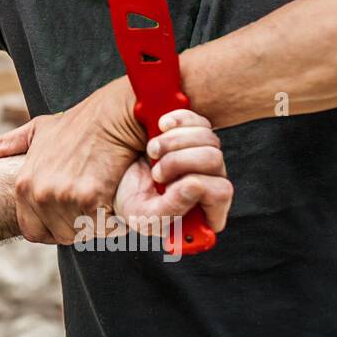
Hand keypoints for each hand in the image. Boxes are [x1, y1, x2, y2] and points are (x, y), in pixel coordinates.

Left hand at [0, 77, 148, 243]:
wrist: (111, 116)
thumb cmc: (77, 124)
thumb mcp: (35, 131)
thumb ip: (4, 144)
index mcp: (23, 185)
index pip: (32, 231)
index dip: (52, 228)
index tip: (69, 214)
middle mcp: (39, 194)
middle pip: (60, 235)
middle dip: (77, 226)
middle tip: (92, 204)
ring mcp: (63, 197)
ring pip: (81, 233)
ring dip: (95, 225)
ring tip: (104, 200)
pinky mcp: (90, 199)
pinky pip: (100, 227)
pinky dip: (112, 222)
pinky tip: (115, 204)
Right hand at [110, 108, 231, 237]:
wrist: (115, 177)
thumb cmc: (132, 202)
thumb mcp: (144, 216)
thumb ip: (171, 209)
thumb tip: (196, 185)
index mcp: (205, 209)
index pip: (222, 192)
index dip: (198, 186)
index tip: (168, 186)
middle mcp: (210, 180)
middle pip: (214, 159)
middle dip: (178, 162)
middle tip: (155, 173)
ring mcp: (203, 154)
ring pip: (208, 138)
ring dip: (173, 142)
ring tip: (152, 152)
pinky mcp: (192, 132)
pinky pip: (197, 120)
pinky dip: (177, 120)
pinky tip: (161, 127)